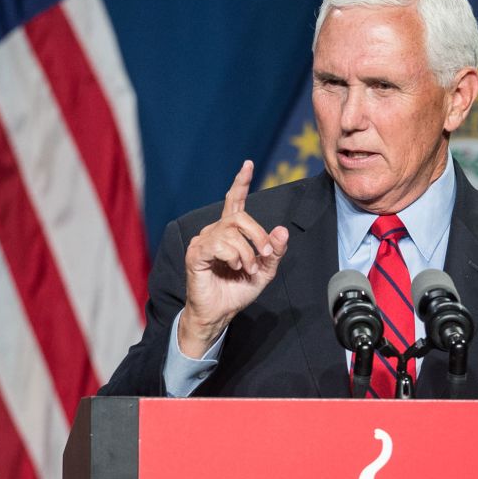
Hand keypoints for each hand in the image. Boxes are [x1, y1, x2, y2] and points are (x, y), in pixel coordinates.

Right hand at [178, 161, 289, 356]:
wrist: (219, 313)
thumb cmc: (236, 291)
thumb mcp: (264, 272)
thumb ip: (274, 252)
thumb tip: (282, 230)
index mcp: (229, 233)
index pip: (234, 201)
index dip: (241, 183)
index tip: (248, 164)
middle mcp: (214, 232)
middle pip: (240, 217)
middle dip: (258, 235)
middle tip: (263, 255)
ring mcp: (202, 241)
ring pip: (231, 232)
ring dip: (246, 252)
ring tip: (245, 269)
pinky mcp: (195, 254)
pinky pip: (218, 244)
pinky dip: (233, 256)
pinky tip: (233, 267)